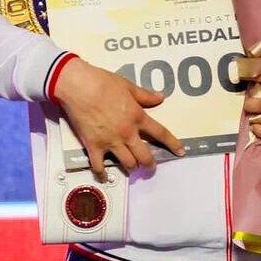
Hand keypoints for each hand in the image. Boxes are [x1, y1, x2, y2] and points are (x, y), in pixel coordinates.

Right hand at [53, 58, 184, 179]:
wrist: (79, 87)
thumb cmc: (103, 83)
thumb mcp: (128, 86)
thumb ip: (145, 96)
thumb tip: (161, 98)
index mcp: (138, 117)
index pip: (160, 133)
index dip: (172, 144)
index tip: (180, 152)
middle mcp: (127, 133)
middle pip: (145, 156)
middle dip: (150, 164)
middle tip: (150, 166)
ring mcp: (111, 142)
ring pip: (127, 164)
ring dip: (131, 168)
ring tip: (131, 168)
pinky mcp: (94, 146)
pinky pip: (99, 166)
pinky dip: (102, 174)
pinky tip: (105, 177)